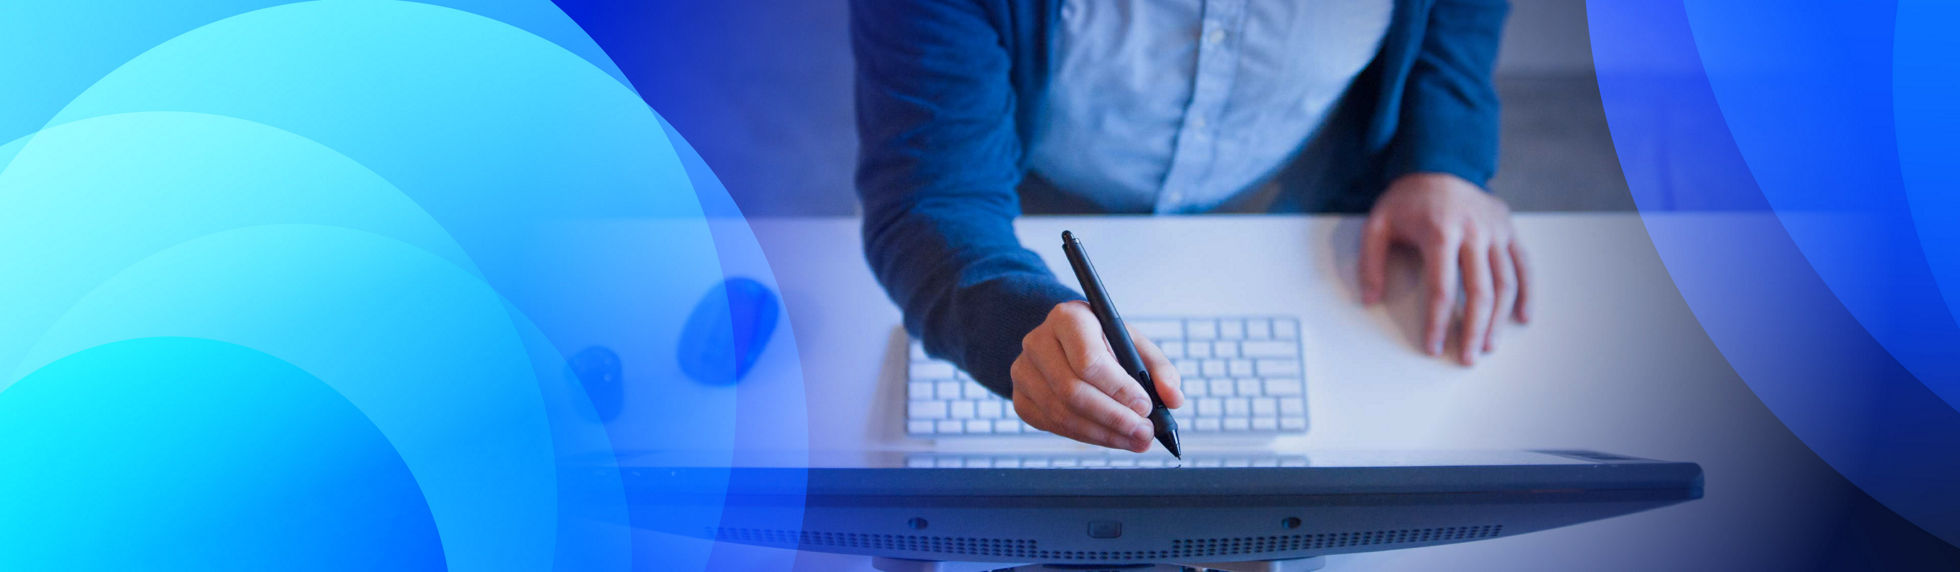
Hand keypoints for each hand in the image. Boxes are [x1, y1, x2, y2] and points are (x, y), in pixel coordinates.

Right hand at [1011, 301, 1184, 451]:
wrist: (1065, 343)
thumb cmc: (1103, 341)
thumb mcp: (1133, 343)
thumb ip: (1159, 369)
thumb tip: (1173, 399)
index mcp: (1068, 317)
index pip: (1088, 360)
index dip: (1118, 388)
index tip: (1145, 406)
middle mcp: (1038, 342)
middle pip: (1073, 391)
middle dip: (1114, 418)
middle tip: (1144, 432)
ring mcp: (1023, 372)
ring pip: (1062, 414)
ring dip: (1103, 434)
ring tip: (1135, 440)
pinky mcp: (1021, 398)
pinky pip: (1053, 426)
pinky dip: (1086, 438)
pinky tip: (1110, 438)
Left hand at [1359, 173, 1531, 365]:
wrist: (1440, 162)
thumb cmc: (1408, 198)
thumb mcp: (1378, 223)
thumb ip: (1371, 261)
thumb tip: (1369, 299)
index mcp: (1440, 231)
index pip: (1442, 288)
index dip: (1438, 322)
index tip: (1433, 347)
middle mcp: (1474, 232)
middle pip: (1480, 291)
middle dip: (1474, 329)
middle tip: (1468, 357)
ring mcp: (1496, 230)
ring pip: (1506, 282)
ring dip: (1499, 318)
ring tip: (1488, 345)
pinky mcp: (1509, 229)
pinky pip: (1523, 265)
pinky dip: (1526, 293)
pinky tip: (1522, 317)